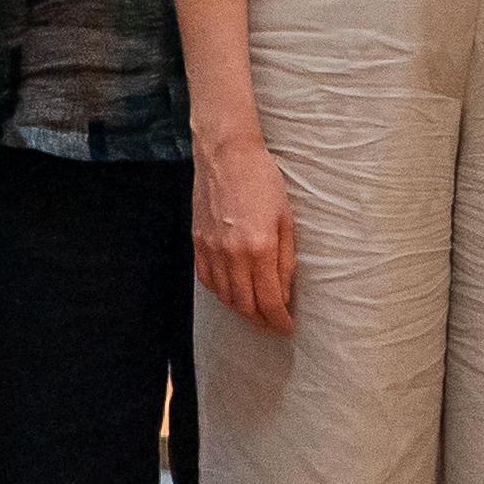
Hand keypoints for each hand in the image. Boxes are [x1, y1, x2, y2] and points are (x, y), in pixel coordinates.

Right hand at [194, 138, 299, 331]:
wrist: (227, 156)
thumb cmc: (262, 181)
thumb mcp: (286, 219)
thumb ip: (285, 260)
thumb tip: (283, 293)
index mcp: (260, 248)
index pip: (269, 300)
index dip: (278, 321)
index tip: (286, 328)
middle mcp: (232, 254)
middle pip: (245, 305)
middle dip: (261, 321)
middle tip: (272, 324)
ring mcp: (211, 250)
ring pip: (224, 297)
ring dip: (241, 310)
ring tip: (255, 311)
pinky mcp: (197, 243)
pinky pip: (207, 280)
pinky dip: (220, 293)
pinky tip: (231, 292)